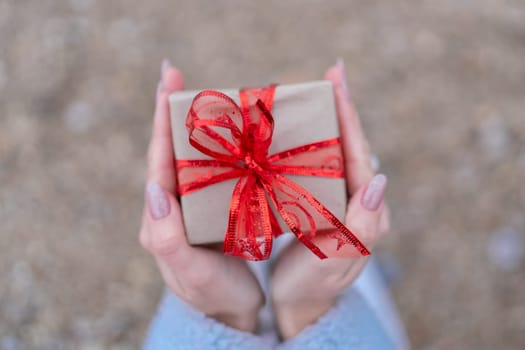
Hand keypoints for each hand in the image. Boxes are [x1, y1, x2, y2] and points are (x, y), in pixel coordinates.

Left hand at [139, 60, 263, 331]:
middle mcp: (174, 204)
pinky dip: (222, 147)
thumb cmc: (210, 295)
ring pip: (193, 156)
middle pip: (171, 149)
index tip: (167, 81)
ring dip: (197, 123)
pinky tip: (235, 132)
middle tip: (175, 74)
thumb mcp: (188, 273)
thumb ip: (166, 237)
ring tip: (208, 94)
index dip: (161, 118)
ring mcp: (195, 204)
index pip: (158, 158)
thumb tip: (155, 189)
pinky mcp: (215, 207)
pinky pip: (215, 170)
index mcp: (162, 215)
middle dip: (172, 110)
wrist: (232, 311)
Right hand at [271, 60, 390, 338]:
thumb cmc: (313, 287)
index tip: (339, 81)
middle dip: (343, 107)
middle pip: (351, 145)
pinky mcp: (322, 203)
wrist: (300, 304)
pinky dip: (313, 141)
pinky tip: (299, 128)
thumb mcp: (335, 262)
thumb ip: (361, 226)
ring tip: (319, 90)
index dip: (349, 117)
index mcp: (364, 211)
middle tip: (333, 72)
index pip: (359, 155)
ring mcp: (340, 201)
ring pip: (337, 152)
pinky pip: (321, 165)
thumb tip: (379, 181)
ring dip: (330, 119)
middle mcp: (357, 201)